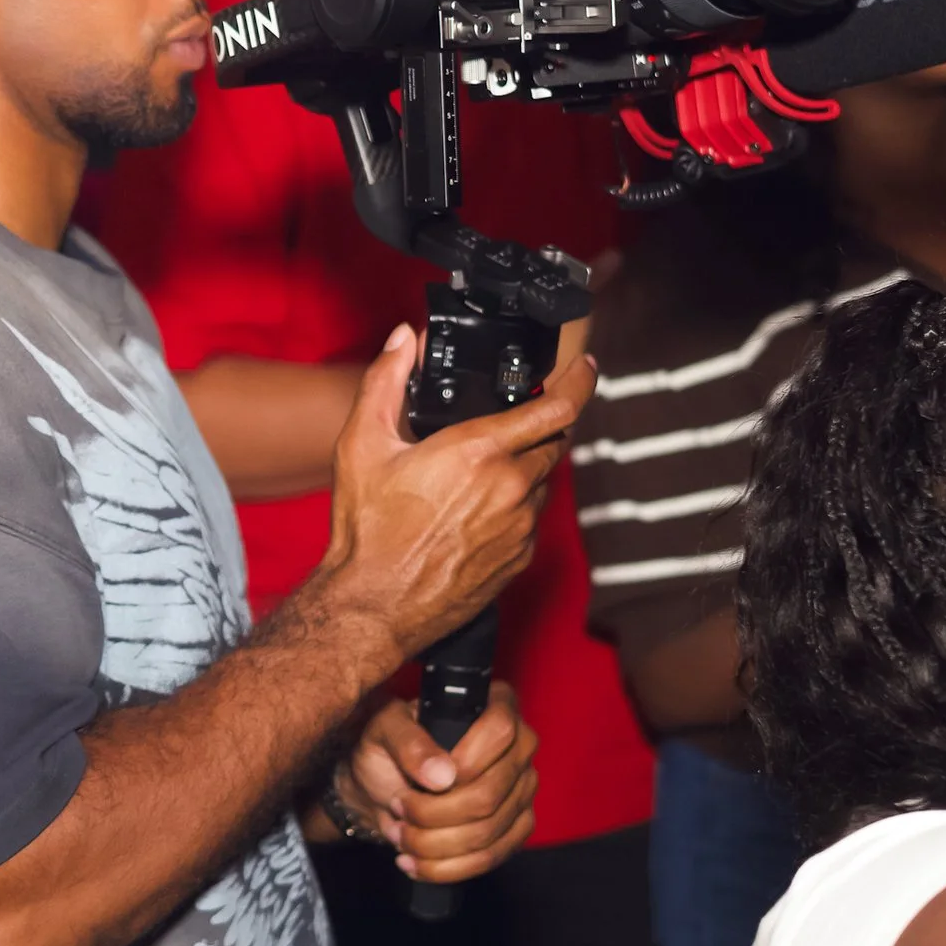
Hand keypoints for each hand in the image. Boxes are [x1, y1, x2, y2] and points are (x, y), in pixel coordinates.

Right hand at [318, 324, 592, 662]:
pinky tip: (474, 512)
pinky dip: (514, 506)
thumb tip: (403, 339)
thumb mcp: (361, 444)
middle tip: (515, 419)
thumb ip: (384, 381)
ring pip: (541, 481)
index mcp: (479, 452)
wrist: (374, 606)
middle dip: (542, 425)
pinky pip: (530, 519)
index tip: (584, 368)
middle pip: (555, 442)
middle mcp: (510, 487)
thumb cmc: (366, 528)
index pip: (557, 408)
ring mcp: (519, 527)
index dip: (579, 382)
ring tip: (479, 473)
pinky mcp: (519, 559)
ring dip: (524, 467)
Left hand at [332, 682, 538, 883]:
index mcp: (495, 705)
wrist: (382, 782)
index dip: (464, 762)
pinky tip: (416, 862)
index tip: (422, 780)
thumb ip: (408, 742)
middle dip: (434, 813)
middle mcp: (519, 746)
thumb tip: (441, 774)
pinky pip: (491, 858)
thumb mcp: (384, 730)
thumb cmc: (386, 746)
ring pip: (487, 831)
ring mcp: (522, 790)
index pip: (500, 731)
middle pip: (490, 793)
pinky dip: (447, 867)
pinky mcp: (516, 827)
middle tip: (399, 808)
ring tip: (402, 836)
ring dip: (435, 844)